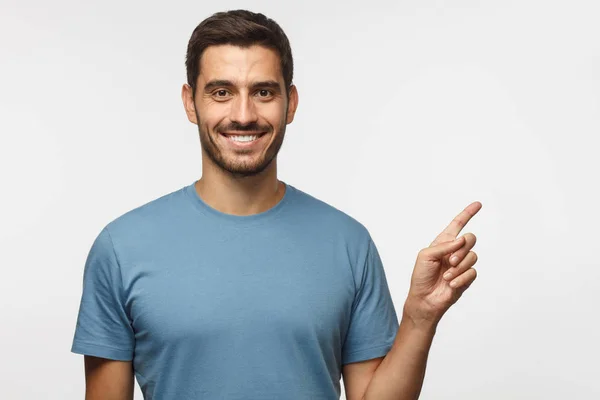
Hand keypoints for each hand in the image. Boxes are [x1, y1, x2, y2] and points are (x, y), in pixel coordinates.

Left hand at [404, 201, 481, 326]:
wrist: (424, 298)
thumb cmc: (421, 276)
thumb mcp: (426, 256)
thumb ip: (443, 246)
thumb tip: (460, 240)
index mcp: (443, 242)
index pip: (457, 224)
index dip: (467, 213)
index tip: (478, 204)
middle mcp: (454, 251)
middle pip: (470, 238)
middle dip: (462, 248)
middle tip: (450, 260)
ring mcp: (461, 264)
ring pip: (473, 256)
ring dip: (459, 267)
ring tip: (446, 276)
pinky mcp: (466, 277)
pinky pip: (472, 272)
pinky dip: (460, 278)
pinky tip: (451, 284)